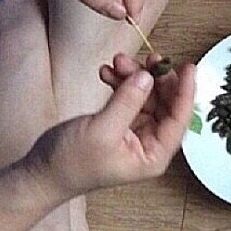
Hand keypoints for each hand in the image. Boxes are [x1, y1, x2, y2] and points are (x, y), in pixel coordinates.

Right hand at [27, 54, 195, 198]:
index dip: (186, 91)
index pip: (179, 118)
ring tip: (118, 61)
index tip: (188, 67)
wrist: (42, 172)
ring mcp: (137, 132)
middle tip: (147, 57)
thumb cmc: (72, 163)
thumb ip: (127, 101)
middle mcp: (151, 144)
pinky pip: (129, 97)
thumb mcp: (102, 129)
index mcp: (155, 155)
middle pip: (165, 103)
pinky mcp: (122, 123)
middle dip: (155, 78)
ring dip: (134, 76)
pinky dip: (121, 82)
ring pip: (147, 96)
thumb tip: (148, 77)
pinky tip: (107, 72)